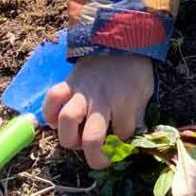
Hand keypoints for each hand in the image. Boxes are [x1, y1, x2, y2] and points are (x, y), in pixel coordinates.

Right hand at [42, 54, 155, 169]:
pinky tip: (58, 121)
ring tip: (77, 139)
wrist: (121, 38)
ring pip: (66, 121)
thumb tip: (133, 139)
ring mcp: (82, 91)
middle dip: (95, 157)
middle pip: (91, 139)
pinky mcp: (68, 82)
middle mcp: (101, 100)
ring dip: (69, 138)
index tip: (124, 140)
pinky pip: (52, 99)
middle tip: (99, 155)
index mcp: (124, 101)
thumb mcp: (145, 91)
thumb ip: (138, 115)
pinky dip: (50, 113)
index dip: (124, 144)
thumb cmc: (135, 68)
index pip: (123, 135)